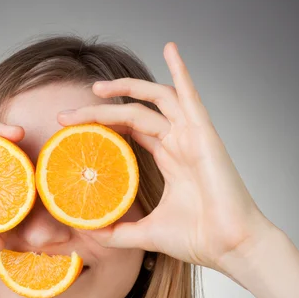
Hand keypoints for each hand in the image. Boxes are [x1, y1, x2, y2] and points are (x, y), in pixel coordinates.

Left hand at [57, 42, 274, 274]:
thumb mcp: (146, 233)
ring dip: (128, 88)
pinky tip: (171, 49)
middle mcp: (179, 142)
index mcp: (169, 159)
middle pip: (134, 113)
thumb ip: (118, 231)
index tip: (73, 128)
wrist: (229, 248)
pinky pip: (191, 96)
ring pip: (156, 99)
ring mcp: (192, 136)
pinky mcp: (205, 135)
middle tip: (68, 114)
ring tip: (96, 88)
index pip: (131, 130)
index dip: (104, 124)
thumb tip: (89, 233)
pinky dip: (182, 71)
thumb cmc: (198, 238)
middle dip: (101, 110)